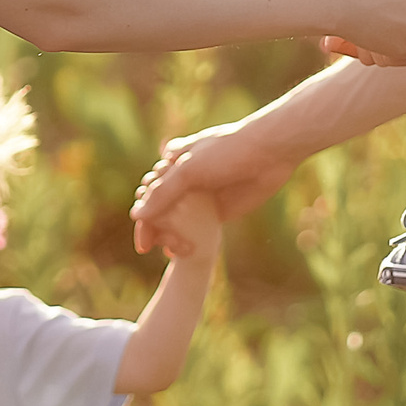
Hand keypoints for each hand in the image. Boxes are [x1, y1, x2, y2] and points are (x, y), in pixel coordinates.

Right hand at [132, 123, 294, 249]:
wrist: (269, 152)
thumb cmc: (226, 152)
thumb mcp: (189, 170)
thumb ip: (163, 193)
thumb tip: (137, 215)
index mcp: (171, 164)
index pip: (148, 194)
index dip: (143, 219)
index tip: (144, 244)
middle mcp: (183, 180)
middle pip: (160, 210)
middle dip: (157, 230)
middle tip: (162, 248)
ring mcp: (200, 196)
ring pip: (177, 221)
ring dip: (170, 237)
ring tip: (175, 251)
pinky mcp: (217, 210)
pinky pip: (197, 229)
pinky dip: (188, 240)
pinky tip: (183, 253)